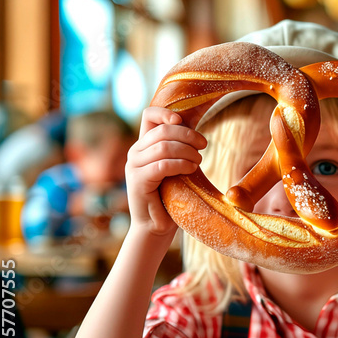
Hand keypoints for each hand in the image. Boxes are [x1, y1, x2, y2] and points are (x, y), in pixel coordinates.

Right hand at [125, 107, 206, 238]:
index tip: (183, 121)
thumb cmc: (171, 196)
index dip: (166, 112)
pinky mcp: (138, 181)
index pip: (149, 115)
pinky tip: (191, 169)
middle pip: (162, 131)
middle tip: (204, 145)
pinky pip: (162, 165)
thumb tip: (198, 135)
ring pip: (163, 147)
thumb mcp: (177, 167)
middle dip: (188, 135)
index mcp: (144, 145)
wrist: (155, 225)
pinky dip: (181, 164)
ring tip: (198, 161)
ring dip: (187, 151)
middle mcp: (136, 152)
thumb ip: (180, 150)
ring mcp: (134, 166)